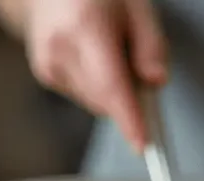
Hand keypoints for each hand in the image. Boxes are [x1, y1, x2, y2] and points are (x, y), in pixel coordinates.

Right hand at [24, 0, 166, 151]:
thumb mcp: (136, 4)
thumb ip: (150, 44)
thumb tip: (156, 82)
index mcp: (85, 26)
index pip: (110, 85)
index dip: (128, 118)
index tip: (142, 144)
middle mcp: (61, 49)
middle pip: (105, 99)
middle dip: (127, 96)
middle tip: (138, 69)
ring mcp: (49, 65)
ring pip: (95, 102)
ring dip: (111, 89)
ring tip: (108, 50)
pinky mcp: (46, 76)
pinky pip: (84, 96)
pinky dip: (96, 85)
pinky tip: (92, 56)